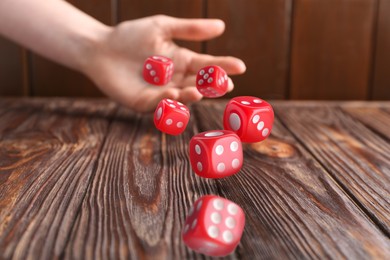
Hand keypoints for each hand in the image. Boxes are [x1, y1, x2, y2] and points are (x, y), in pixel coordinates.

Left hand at [82, 15, 245, 112]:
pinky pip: (158, 103)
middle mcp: (176, 79)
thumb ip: (190, 29)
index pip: (208, 65)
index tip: (240, 66)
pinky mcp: (144, 103)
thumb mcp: (162, 27)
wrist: (100, 48)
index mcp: (182, 61)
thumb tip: (221, 26)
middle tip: (226, 85)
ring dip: (191, 95)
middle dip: (212, 85)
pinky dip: (166, 100)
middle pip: (199, 84)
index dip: (224, 66)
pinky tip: (173, 93)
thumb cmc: (130, 36)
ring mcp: (161, 92)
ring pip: (181, 97)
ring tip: (200, 91)